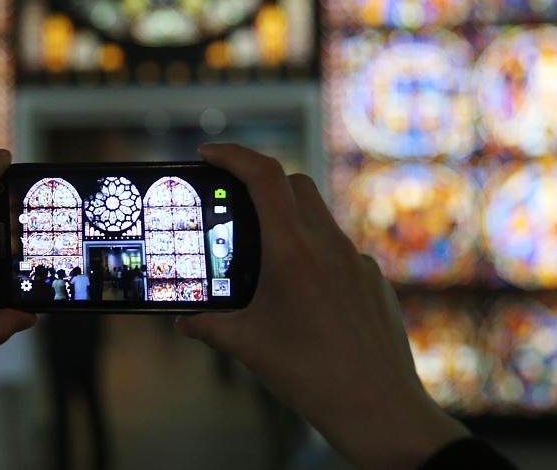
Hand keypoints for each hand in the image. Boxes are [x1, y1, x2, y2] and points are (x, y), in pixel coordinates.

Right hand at [175, 143, 468, 469]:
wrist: (379, 410)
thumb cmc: (311, 376)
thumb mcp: (248, 347)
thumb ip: (209, 325)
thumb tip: (183, 321)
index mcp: (292, 251)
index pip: (263, 176)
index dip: (233, 154)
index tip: (208, 153)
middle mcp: (328, 245)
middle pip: (294, 182)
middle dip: (261, 180)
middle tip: (233, 199)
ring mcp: (356, 260)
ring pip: (319, 214)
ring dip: (289, 216)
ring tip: (264, 250)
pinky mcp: (374, 279)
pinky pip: (339, 248)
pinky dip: (314, 251)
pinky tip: (303, 290)